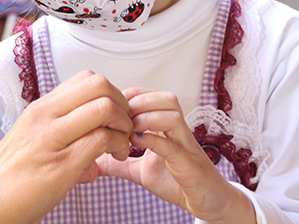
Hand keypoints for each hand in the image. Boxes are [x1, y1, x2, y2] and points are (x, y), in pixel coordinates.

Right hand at [0, 71, 133, 223]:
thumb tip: (95, 157)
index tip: (115, 116)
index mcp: (40, 109)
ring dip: (123, 125)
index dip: (111, 93)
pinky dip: (117, 146)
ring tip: (119, 146)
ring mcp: (51, 138)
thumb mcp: (33, 144)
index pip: (86, 79)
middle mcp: (44, 116)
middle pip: (98, 85)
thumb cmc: (9, 180)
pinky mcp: (59, 165)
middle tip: (123, 127)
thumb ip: (64, 140)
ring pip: (104, 108)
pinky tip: (113, 159)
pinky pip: (101, 139)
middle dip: (122, 104)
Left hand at [97, 89, 255, 223]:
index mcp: (167, 127)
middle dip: (139, 101)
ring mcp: (186, 145)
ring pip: (173, 115)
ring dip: (147, 117)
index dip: (130, 96)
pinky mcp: (190, 164)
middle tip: (119, 116)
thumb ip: (117, 164)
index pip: (150, 95)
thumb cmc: (176, 182)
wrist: (206, 204)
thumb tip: (92, 160)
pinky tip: (136, 143)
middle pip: (166, 98)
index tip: (111, 108)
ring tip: (128, 129)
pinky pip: (173, 145)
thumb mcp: (139, 171)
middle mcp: (179, 131)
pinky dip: (153, 140)